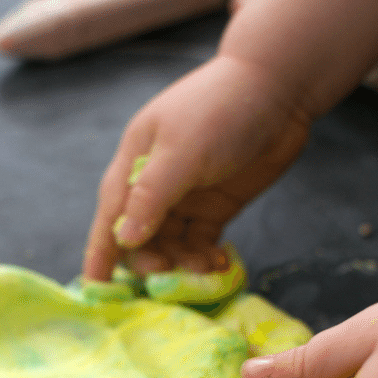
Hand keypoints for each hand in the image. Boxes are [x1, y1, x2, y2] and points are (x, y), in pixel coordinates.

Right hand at [82, 54, 309, 280]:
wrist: (281, 88)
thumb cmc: (222, 110)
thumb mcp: (182, 151)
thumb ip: (151, 196)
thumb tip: (123, 239)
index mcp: (135, 163)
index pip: (110, 215)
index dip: (101, 253)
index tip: (96, 289)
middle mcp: (155, 183)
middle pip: (139, 237)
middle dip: (150, 261)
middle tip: (170, 277)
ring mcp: (186, 196)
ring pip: (170, 244)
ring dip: (181, 263)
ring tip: (203, 269)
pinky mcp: (215, 206)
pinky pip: (199, 243)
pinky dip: (204, 257)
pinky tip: (217, 266)